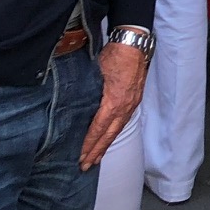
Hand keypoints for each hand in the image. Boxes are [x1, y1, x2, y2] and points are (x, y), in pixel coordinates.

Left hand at [79, 42, 148, 169]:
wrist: (135, 44)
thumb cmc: (114, 55)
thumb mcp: (96, 72)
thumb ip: (87, 91)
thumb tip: (73, 104)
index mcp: (113, 102)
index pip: (98, 129)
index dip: (89, 144)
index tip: (80, 157)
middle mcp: (124, 107)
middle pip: (109, 135)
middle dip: (97, 152)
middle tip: (85, 166)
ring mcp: (131, 104)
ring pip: (117, 130)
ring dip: (106, 145)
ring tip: (96, 158)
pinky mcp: (135, 100)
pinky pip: (123, 122)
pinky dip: (114, 133)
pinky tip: (109, 138)